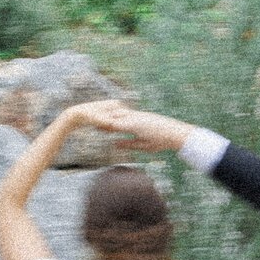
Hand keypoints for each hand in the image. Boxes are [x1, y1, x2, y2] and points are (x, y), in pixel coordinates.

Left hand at [67, 100, 194, 152]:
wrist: (175, 134)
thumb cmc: (162, 140)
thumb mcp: (141, 144)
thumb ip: (127, 143)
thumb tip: (114, 144)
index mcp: (134, 121)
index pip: (116, 119)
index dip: (103, 120)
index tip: (92, 120)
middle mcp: (133, 117)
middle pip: (112, 114)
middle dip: (99, 116)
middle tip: (84, 117)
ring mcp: (135, 118)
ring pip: (114, 116)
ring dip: (102, 118)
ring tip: (88, 119)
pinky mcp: (136, 122)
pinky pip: (119, 123)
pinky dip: (109, 124)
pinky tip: (99, 126)